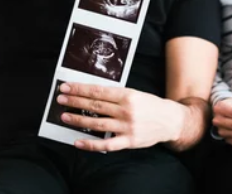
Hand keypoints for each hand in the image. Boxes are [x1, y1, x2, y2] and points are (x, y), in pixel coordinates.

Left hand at [57, 82, 183, 151]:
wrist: (170, 120)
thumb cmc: (150, 105)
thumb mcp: (134, 93)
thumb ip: (115, 95)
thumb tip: (91, 92)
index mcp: (127, 95)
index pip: (98, 91)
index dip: (80, 89)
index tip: (66, 87)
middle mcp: (126, 110)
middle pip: (95, 105)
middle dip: (75, 102)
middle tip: (60, 100)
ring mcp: (127, 127)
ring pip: (97, 123)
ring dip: (79, 120)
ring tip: (65, 117)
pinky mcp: (129, 141)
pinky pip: (106, 144)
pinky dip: (90, 144)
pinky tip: (78, 142)